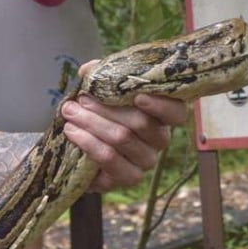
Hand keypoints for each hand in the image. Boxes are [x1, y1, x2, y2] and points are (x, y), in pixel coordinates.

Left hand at [61, 61, 187, 192]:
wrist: (82, 148)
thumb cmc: (101, 113)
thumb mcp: (103, 91)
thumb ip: (100, 76)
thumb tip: (88, 70)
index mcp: (162, 116)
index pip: (176, 112)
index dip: (161, 105)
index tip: (138, 96)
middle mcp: (159, 140)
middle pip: (140, 123)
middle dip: (105, 108)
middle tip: (81, 99)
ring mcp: (146, 161)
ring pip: (122, 139)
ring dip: (92, 123)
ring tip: (70, 113)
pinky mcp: (128, 178)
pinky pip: (109, 159)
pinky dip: (88, 142)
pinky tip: (72, 132)